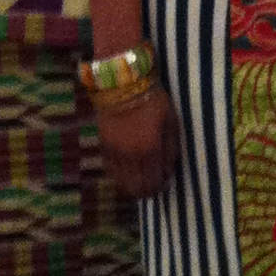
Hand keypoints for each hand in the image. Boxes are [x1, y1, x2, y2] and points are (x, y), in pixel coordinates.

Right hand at [95, 82, 178, 200]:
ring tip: (140, 176)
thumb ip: (171, 150)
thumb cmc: (153, 101)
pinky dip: (120, 174)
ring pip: (122, 182)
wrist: (123, 84)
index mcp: (151, 151)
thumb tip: (168, 172)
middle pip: (136, 189)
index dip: (159, 188)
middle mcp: (131, 157)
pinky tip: (127, 168)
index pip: (153, 183)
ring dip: (132, 183)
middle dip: (146, 191)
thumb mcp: (171, 123)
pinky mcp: (103, 147)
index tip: (164, 183)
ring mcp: (115, 153)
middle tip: (153, 184)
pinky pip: (111, 170)